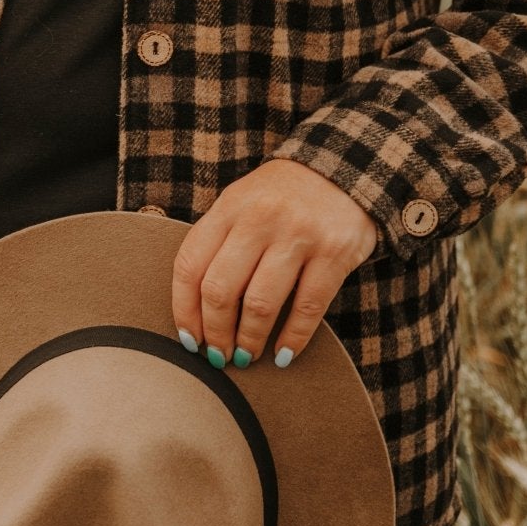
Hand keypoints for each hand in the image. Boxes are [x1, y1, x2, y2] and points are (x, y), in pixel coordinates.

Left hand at [171, 159, 379, 368]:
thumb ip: (218, 242)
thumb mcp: (241, 203)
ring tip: (246, 357)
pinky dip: (293, 338)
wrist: (342, 168)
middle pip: (220, 290)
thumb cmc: (280, 196)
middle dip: (215, 333)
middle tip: (219, 355)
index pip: (190, 265)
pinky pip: (307, 307)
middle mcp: (259, 219)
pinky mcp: (333, 252)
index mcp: (229, 208)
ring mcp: (298, 235)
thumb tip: (197, 309)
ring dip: (249, 341)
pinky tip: (284, 354)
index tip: (189, 339)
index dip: (184, 310)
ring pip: (260, 304)